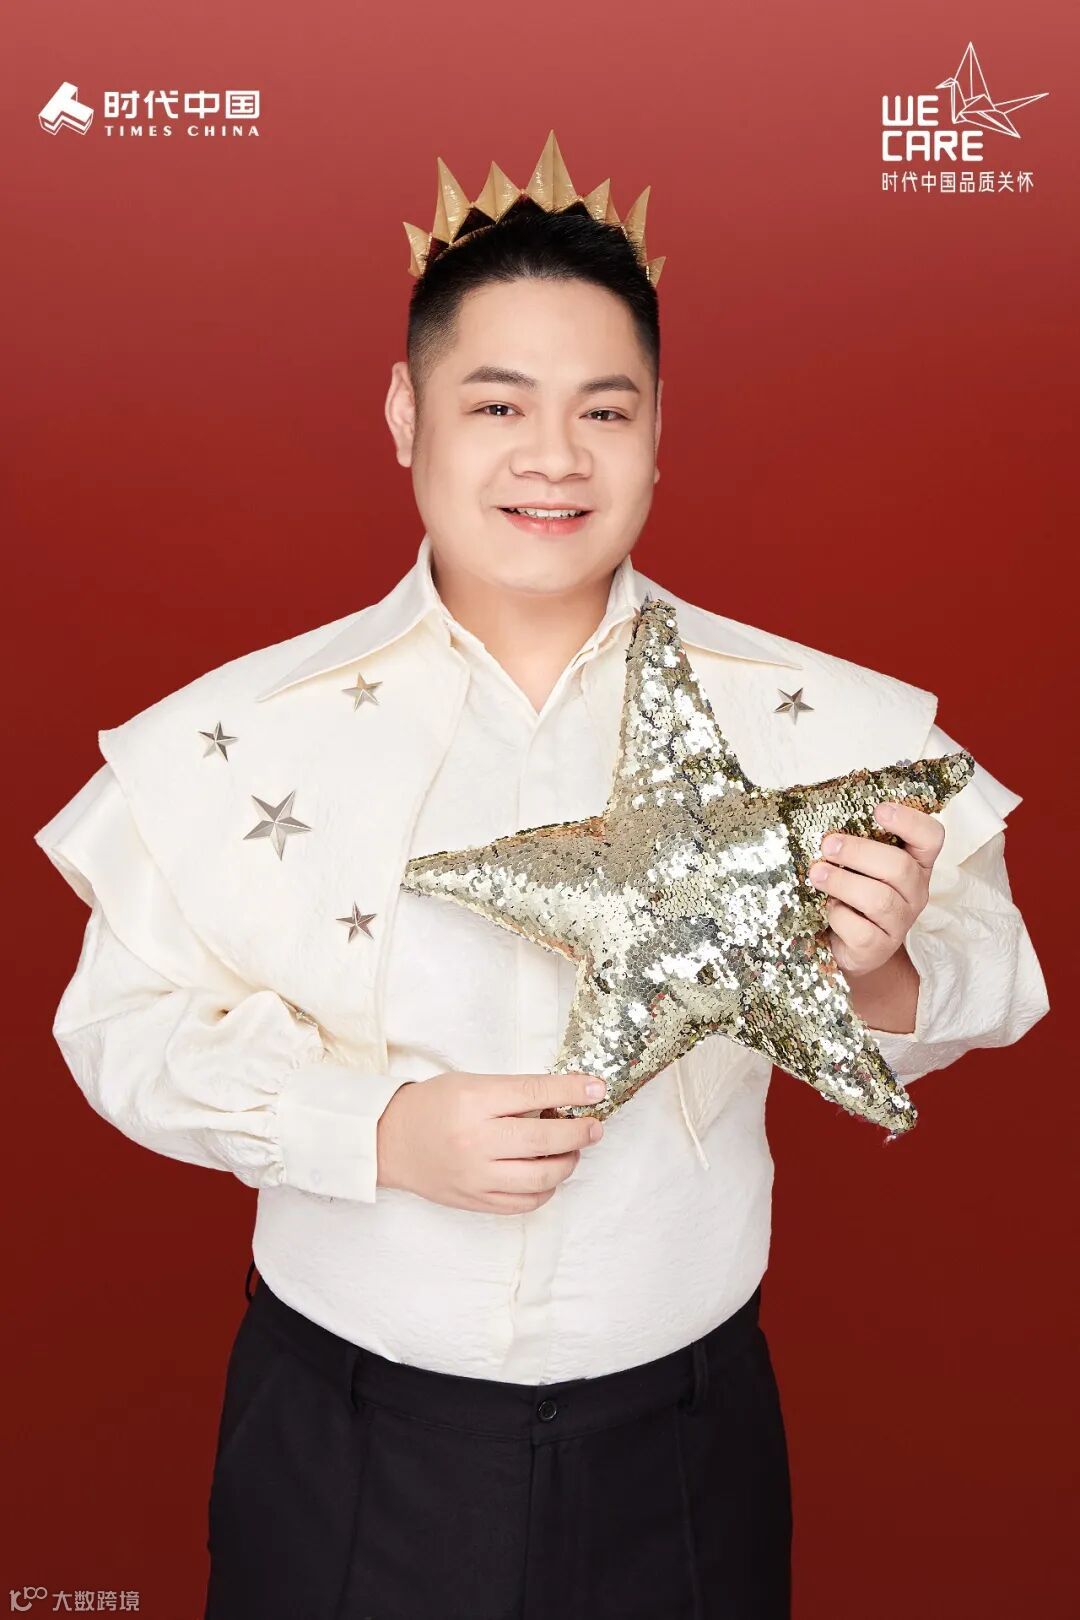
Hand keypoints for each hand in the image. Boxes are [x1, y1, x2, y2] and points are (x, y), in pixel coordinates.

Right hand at [376, 1071, 606, 1213]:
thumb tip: (566, 1099)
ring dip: (568, 1163)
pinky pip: (525, 1202)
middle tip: (594, 1127)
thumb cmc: (432, 1105)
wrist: (389, 1141)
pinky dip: (546, 1189)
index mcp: (473, 1101)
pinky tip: (548, 1174)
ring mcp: (476, 1176)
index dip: (572, 1092)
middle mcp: (475, 1141)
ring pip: (541, 1177)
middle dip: (580, 1132)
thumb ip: (514, 1092)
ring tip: (572, 1151)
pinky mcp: (476, 1201)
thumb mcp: (470, 1084)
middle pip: (544, 1139)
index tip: (597, 1090)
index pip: (534, 1094)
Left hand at [806, 800, 944, 978]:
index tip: (879, 810)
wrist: (851, 946)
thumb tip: (823, 821)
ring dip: (843, 883)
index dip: (910, 821)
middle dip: (859, 852)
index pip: (931, 837)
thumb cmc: (855, 895)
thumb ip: (856, 845)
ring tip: (816, 874)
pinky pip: (861, 930)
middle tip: (828, 844)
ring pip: (880, 899)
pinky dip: (839, 917)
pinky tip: (828, 909)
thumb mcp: (860, 866)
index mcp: (916, 864)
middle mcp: (915, 892)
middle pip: (900, 867)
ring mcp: (900, 923)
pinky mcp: (879, 949)